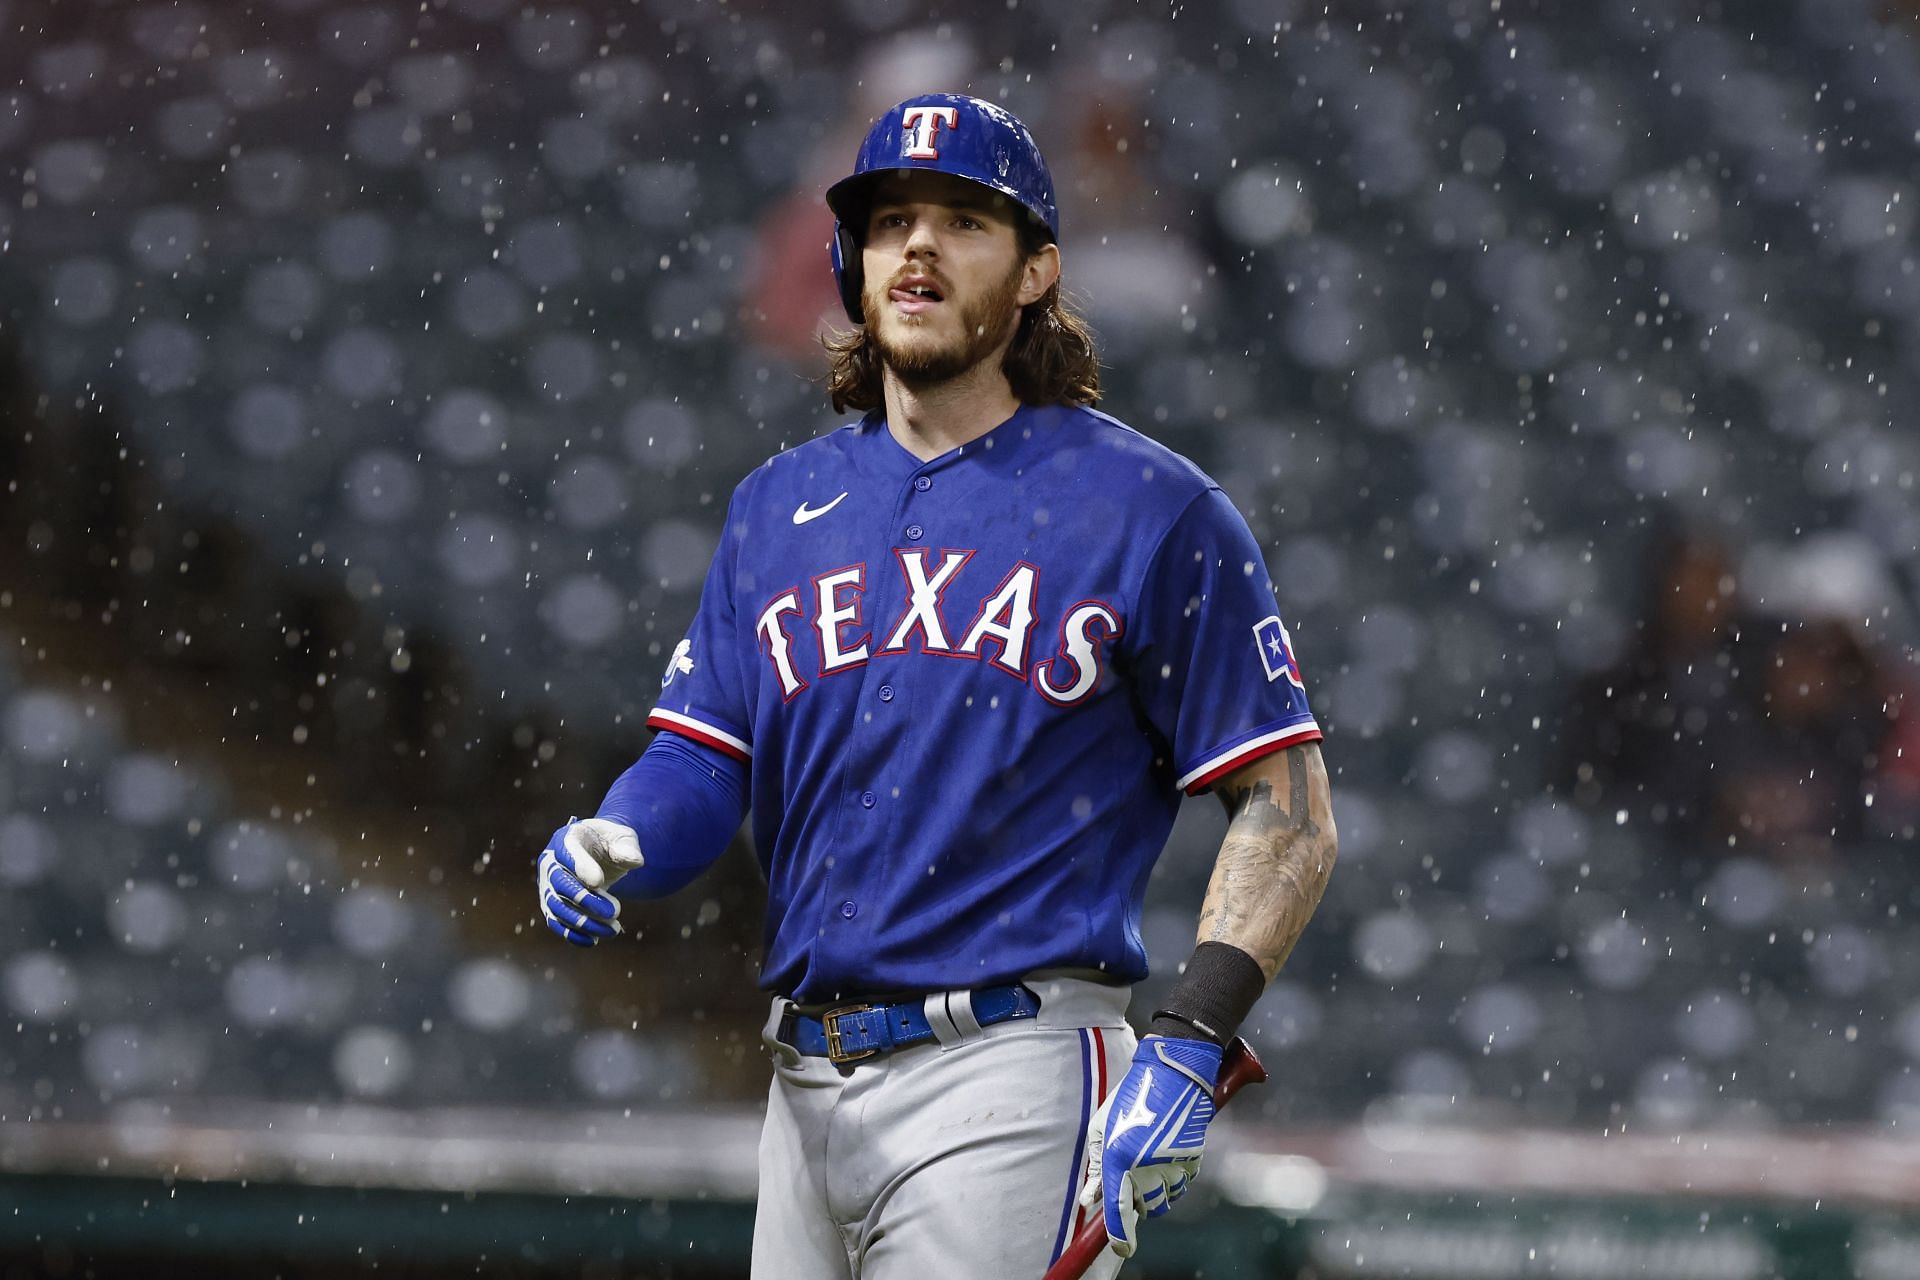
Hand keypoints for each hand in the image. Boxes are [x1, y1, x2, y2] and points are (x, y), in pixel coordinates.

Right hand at [536, 818, 643, 946]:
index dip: (580, 868)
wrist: (599, 853)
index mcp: (566, 838)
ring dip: (583, 922)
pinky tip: (594, 940)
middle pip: (560, 884)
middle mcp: (550, 862)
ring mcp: (547, 885)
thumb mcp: (622, 836)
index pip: (567, 853)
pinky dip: (572, 934)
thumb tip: (635, 861)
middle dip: (587, 900)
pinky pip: (556, 922)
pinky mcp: (551, 904)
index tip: (599, 882)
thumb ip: (627, 847)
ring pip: (557, 907)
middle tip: (615, 911)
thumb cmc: (610, 842)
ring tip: (613, 929)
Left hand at [1077, 1035, 1222, 1258]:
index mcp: (1119, 1157)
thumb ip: (1097, 1165)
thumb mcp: (1102, 1125)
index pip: (1118, 1210)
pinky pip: (1183, 1183)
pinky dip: (1174, 1177)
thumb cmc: (1131, 1095)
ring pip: (1166, 1198)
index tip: (1120, 1248)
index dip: (1119, 1235)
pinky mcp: (1193, 1158)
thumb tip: (1090, 1198)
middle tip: (1133, 1180)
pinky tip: (1168, 1153)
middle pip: (1145, 1209)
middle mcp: (1146, 1165)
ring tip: (1150, 1160)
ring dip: (1156, 1190)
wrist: (1174, 1072)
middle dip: (1137, 1203)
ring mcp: (1172, 1163)